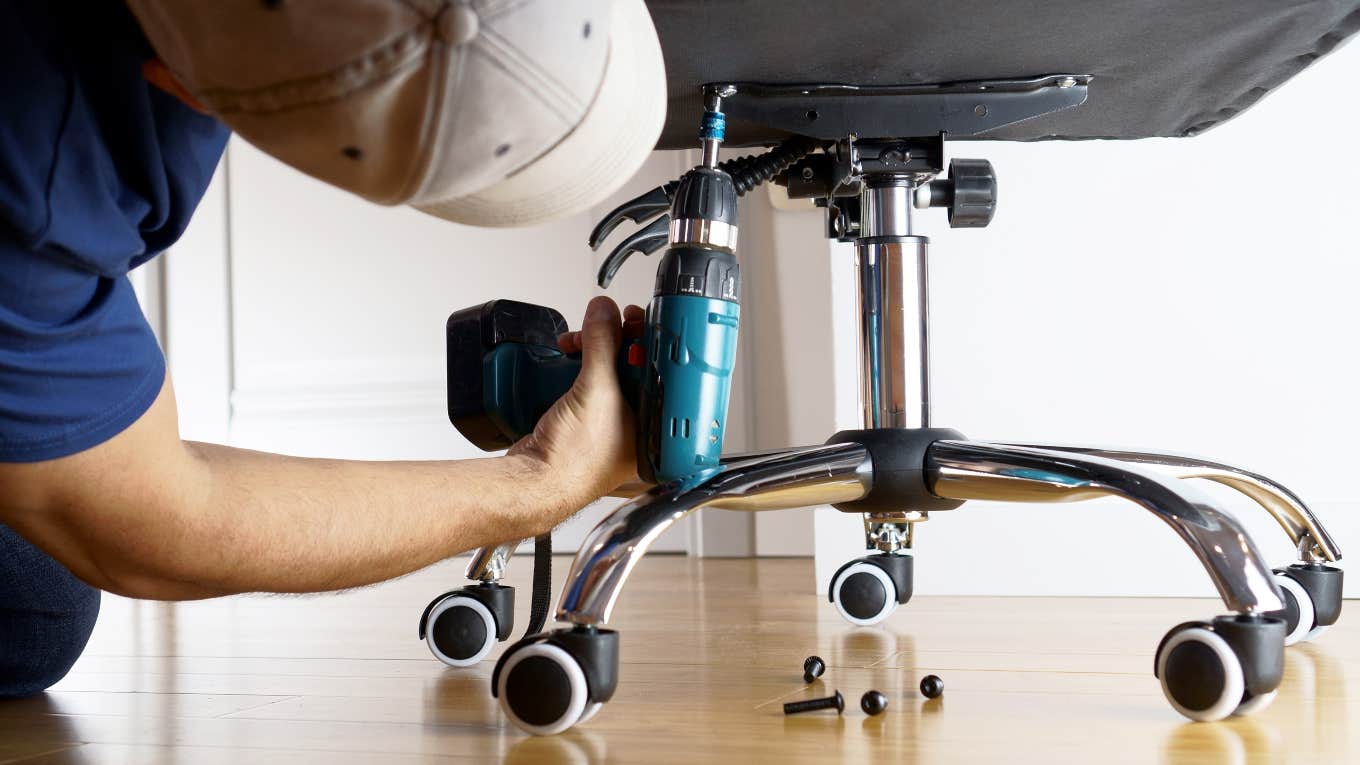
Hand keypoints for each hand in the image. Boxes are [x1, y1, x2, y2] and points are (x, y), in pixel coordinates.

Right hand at [508, 297, 643, 522]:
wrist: (536, 481)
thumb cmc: (576, 461)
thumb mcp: (597, 390)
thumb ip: (603, 344)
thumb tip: (605, 312)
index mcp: (653, 422)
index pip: (661, 368)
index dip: (648, 338)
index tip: (633, 318)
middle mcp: (635, 422)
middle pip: (631, 364)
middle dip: (612, 340)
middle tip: (603, 326)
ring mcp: (607, 420)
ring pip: (606, 369)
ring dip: (590, 349)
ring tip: (575, 343)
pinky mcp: (582, 418)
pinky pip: (585, 380)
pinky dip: (575, 365)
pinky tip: (566, 357)